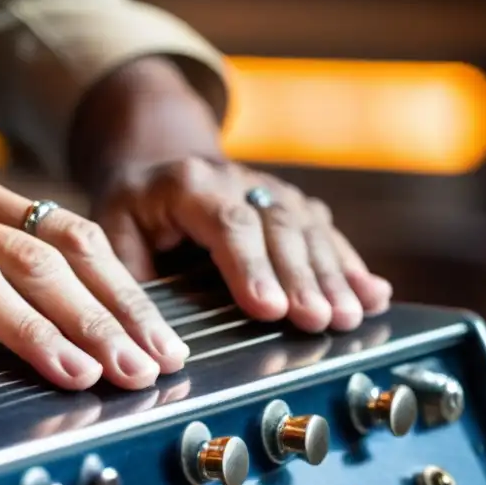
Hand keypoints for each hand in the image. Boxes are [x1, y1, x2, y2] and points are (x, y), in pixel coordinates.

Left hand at [95, 157, 392, 331]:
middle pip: (277, 225)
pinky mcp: (292, 205)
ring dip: (332, 276)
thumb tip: (148, 322)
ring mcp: (270, 189)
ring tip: (347, 317)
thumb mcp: (112, 229)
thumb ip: (130, 269)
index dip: (250, 266)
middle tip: (318, 320)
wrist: (157, 163)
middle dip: (301, 277)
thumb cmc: (133, 207)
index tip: (268, 307)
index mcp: (189, 184)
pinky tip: (373, 294)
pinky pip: (325, 232)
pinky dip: (350, 265)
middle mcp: (237, 181)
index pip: (227, 223)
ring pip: (308, 228)